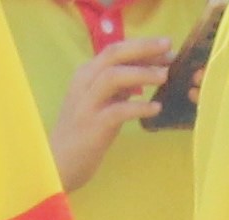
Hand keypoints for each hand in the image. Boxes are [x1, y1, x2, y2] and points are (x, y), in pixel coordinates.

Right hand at [49, 29, 178, 188]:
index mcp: (86, 74)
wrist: (58, 164)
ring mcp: (86, 104)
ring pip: (114, 77)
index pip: (115, 50)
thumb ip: (120, 85)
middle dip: (144, 48)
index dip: (143, 45)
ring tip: (165, 77)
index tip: (166, 46)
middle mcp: (83, 83)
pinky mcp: (92, 126)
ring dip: (142, 74)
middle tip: (170, 50)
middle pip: (114, 54)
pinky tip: (156, 108)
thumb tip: (148, 68)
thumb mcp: (101, 101)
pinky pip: (118, 110)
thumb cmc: (82, 133)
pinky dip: (139, 107)